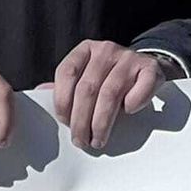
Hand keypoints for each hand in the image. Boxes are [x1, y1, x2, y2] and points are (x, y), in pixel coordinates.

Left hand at [52, 41, 177, 149]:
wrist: (148, 68)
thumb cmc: (110, 78)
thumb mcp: (87, 76)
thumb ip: (66, 85)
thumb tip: (39, 93)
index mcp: (86, 50)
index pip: (66, 73)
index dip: (62, 101)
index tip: (65, 123)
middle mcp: (106, 49)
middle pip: (87, 88)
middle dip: (81, 121)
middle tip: (81, 141)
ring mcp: (130, 57)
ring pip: (109, 94)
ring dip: (101, 122)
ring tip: (98, 139)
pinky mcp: (150, 68)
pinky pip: (138, 90)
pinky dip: (131, 105)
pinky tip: (127, 113)